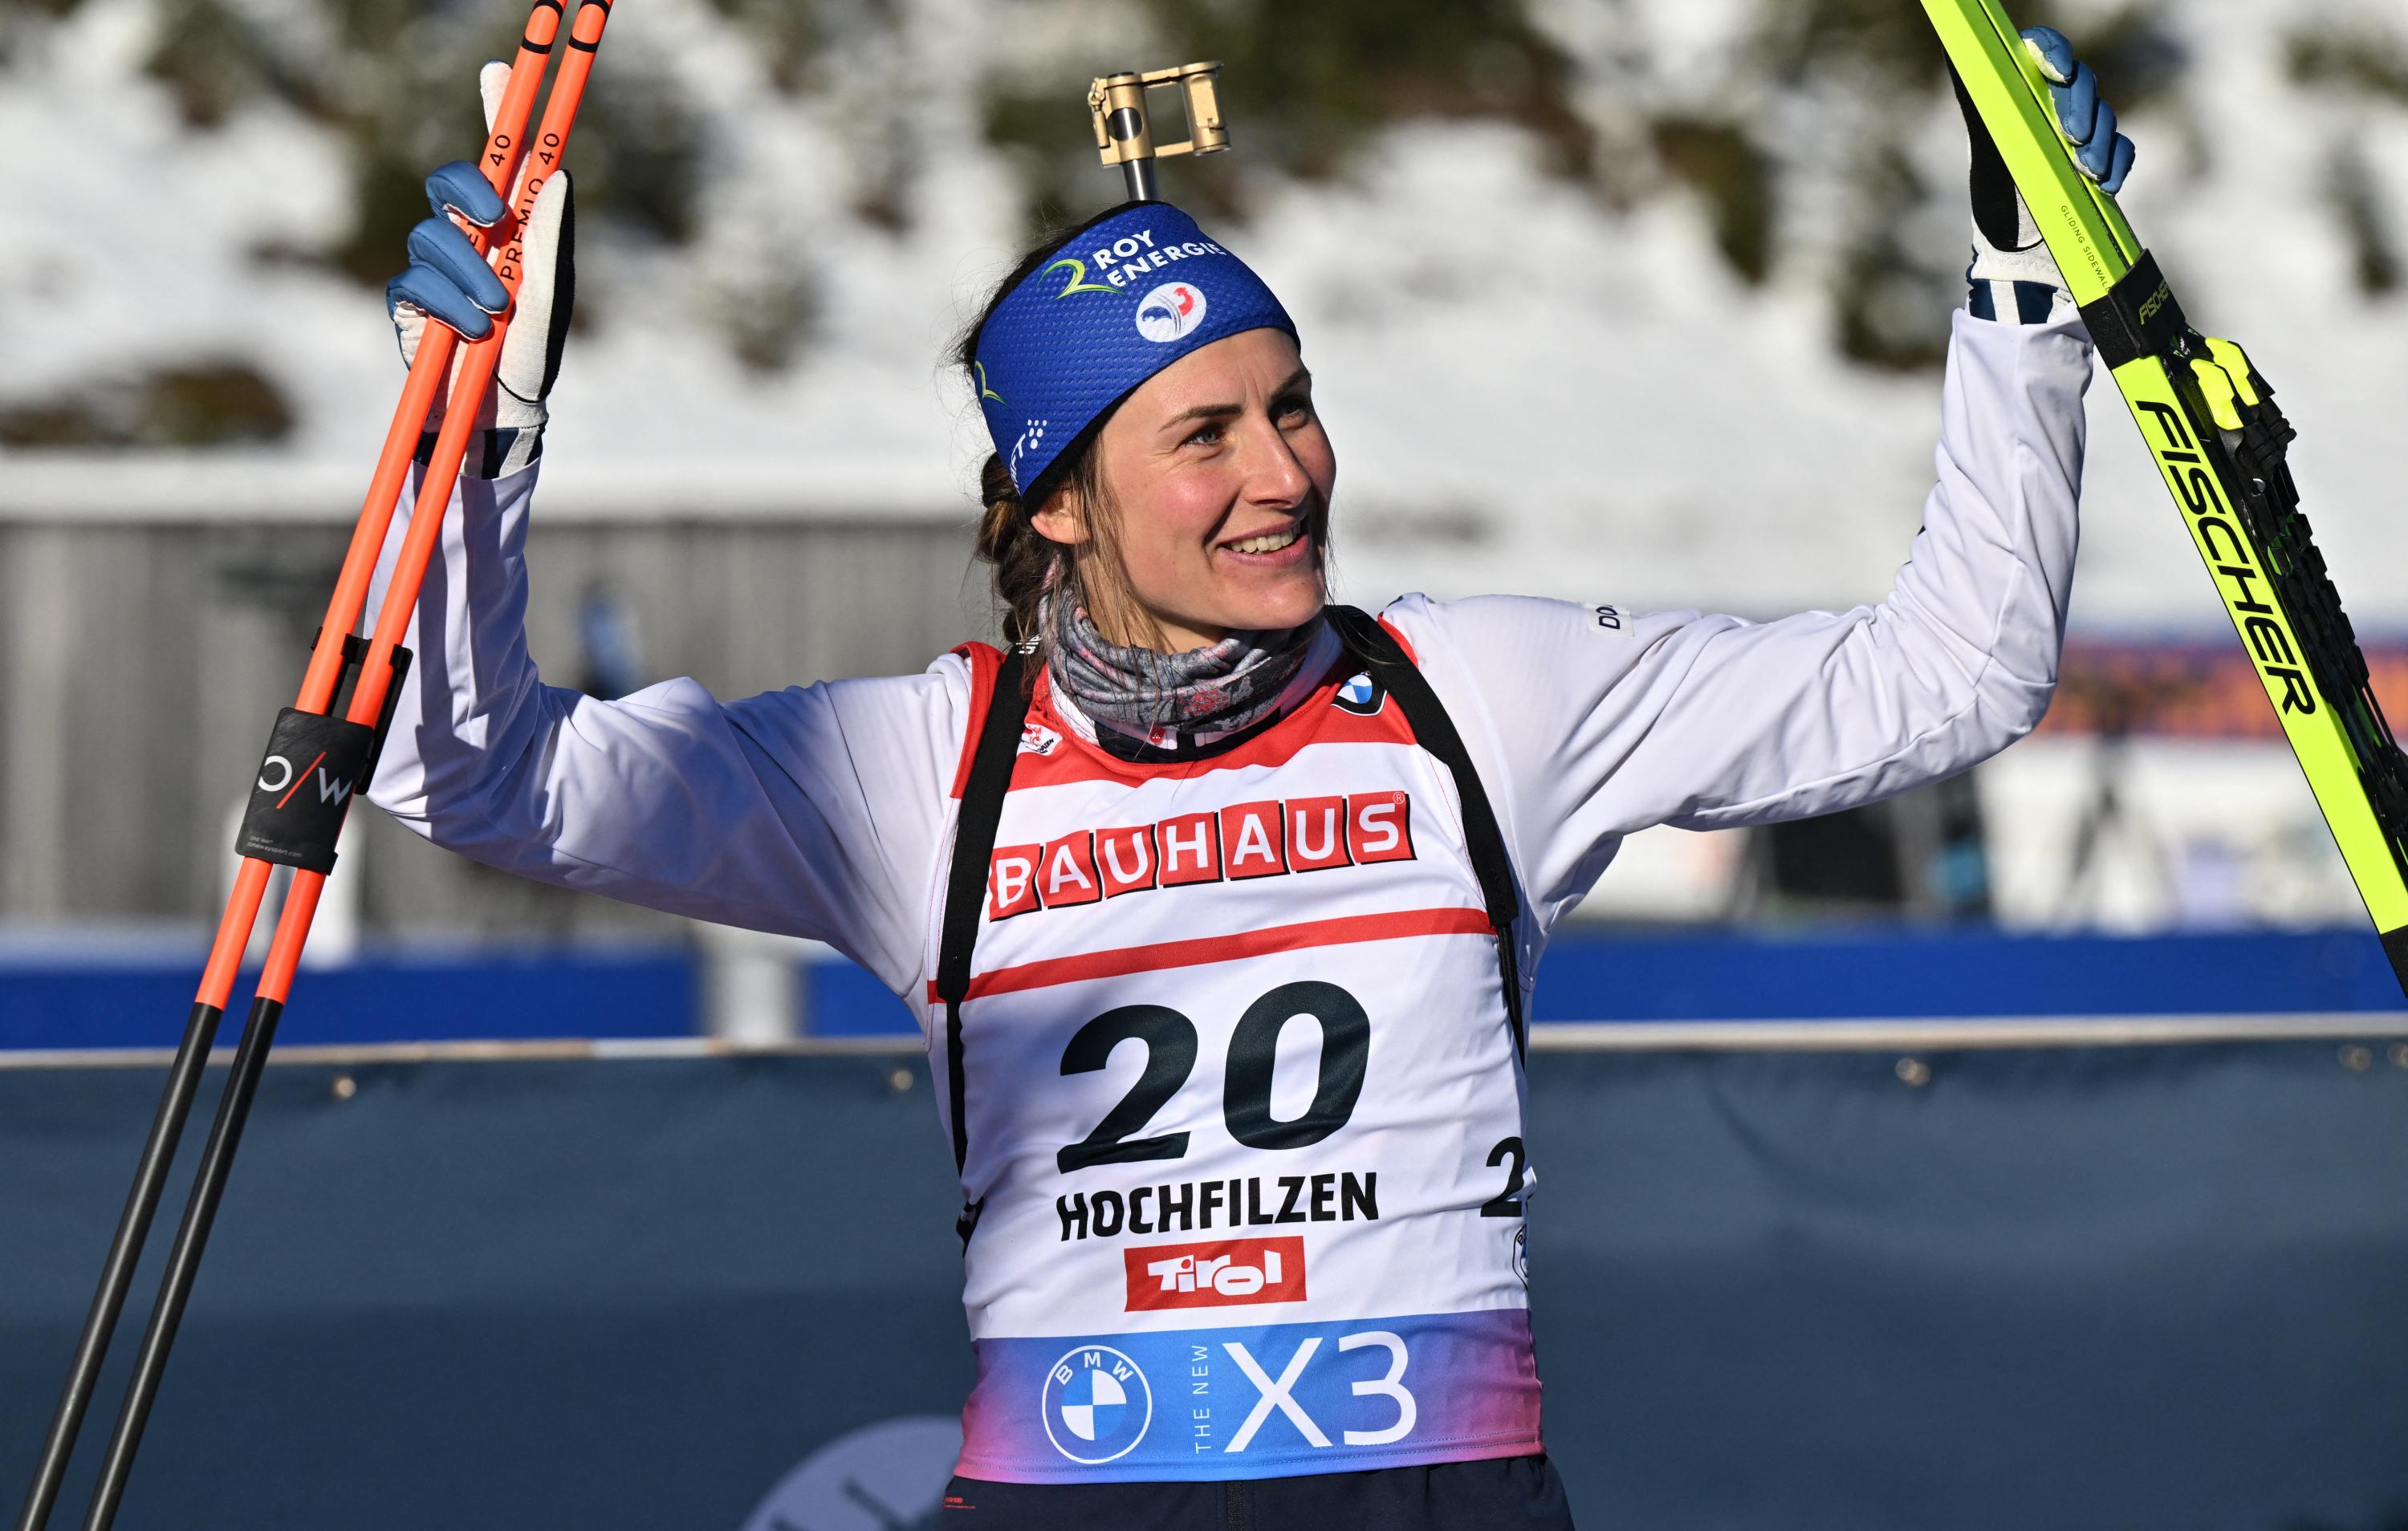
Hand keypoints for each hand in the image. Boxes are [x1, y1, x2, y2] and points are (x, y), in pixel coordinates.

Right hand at [385, 61, 575, 475]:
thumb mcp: (549, 302)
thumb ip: (548, 241)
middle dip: (470, 192)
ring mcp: (434, 268)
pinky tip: (470, 331)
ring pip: (432, 233)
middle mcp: (470, 241)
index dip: (497, 114)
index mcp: (510, 233)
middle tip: (494, 217)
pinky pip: (413, 280)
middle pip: (451, 182)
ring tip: (496, 311)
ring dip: (469, 270)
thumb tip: (557, 175)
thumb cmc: (531, 361)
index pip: (501, 163)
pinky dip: (446, 304)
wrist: (496, 418)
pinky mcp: (407, 302)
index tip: (499, 71)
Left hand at [1958, 27, 2137, 317]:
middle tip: (2071, 136)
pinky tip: (2104, 184)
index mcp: (2027, 93)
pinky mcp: (2103, 161)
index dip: (2054, 52)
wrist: (2016, 248)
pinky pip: (2123, 150)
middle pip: (2082, 84)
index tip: (2056, 73)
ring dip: (2099, 142)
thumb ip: (1979, 103)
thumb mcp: (1986, 146)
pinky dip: (2116, 164)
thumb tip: (1957, 58)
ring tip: (2086, 171)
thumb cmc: (1996, 192)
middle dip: (2080, 108)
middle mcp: (2057, 107)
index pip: (2045, 51)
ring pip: (2105, 117)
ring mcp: (2083, 134)